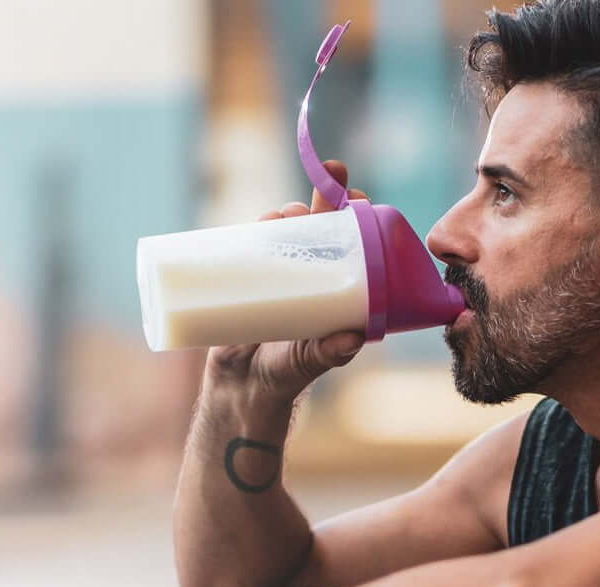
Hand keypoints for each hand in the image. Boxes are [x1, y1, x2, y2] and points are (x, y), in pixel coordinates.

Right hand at [203, 160, 372, 402]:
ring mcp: (282, 273)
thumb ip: (329, 352)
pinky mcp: (250, 276)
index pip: (355, 244)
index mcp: (338, 291)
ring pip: (290, 230)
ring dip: (293, 212)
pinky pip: (257, 244)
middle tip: (325, 188)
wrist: (240, 385)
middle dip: (325, 199)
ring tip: (288, 214)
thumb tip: (354, 339)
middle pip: (323, 227)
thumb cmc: (285, 374)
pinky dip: (262, 227)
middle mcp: (314, 276)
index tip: (358, 199)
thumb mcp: (311, 361)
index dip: (358, 218)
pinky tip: (265, 220)